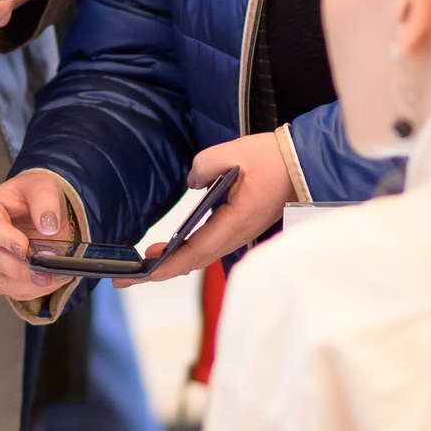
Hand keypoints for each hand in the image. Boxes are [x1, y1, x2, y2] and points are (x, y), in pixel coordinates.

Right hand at [0, 169, 79, 302]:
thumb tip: (48, 226)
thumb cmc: (33, 196)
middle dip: (22, 268)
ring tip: (54, 276)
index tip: (24, 247)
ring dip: (30, 283)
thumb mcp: (42, 186)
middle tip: (46, 268)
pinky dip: (34, 290)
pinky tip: (52, 280)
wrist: (40, 211)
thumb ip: (45, 200)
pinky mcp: (2, 277)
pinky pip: (14, 291)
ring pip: (3, 281)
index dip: (5, 239)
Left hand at [134, 133, 293, 283]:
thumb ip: (202, 167)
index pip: (195, 252)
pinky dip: (188, 251)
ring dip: (174, 260)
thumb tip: (192, 182)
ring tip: (145, 260)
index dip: (166, 265)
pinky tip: (172, 247)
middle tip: (127, 276)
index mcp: (234, 222)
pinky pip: (210, 246)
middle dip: (161, 270)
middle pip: (194, 261)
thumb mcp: (232, 153)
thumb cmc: (271, 159)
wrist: (303, 163)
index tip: (142, 274)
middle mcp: (237, 235)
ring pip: (202, 256)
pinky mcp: (240, 228)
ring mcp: (240, 234)